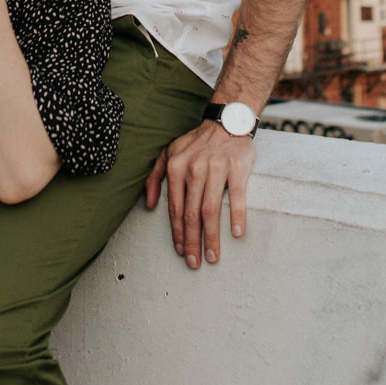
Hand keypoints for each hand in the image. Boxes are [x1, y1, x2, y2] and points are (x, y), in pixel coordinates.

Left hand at [144, 118, 254, 268]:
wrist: (226, 122)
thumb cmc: (196, 143)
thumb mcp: (168, 153)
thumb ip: (154, 177)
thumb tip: (148, 205)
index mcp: (176, 167)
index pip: (175, 208)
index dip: (177, 233)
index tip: (181, 251)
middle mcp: (194, 168)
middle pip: (191, 214)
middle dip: (192, 241)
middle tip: (195, 262)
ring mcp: (216, 168)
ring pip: (211, 209)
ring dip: (211, 236)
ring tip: (213, 256)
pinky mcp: (237, 167)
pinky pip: (237, 196)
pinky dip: (236, 216)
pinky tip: (236, 233)